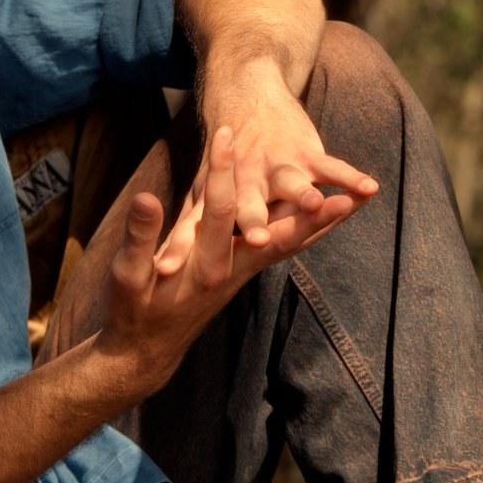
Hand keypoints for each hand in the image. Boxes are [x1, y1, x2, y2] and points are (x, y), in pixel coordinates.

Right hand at [100, 125, 360, 389]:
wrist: (147, 349)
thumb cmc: (133, 312)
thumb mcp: (127, 275)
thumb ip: (140, 237)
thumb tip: (145, 198)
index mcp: (204, 266)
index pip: (219, 211)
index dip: (220, 172)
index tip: (225, 133)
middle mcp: (233, 269)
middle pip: (279, 236)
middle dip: (306, 208)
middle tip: (342, 193)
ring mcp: (243, 271)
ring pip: (292, 243)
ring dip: (323, 223)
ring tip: (355, 200)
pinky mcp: (245, 271)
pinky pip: (286, 248)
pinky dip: (310, 230)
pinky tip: (327, 216)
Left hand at [154, 64, 377, 275]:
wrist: (247, 94)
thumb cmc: (225, 158)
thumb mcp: (202, 190)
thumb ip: (187, 230)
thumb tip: (159, 270)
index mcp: (218, 195)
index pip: (197, 226)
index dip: (182, 245)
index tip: (165, 267)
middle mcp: (247, 181)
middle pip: (249, 205)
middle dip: (255, 220)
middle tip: (256, 238)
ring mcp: (279, 166)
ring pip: (292, 184)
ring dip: (304, 194)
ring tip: (315, 205)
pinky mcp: (306, 154)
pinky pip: (332, 167)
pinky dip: (350, 177)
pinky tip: (369, 189)